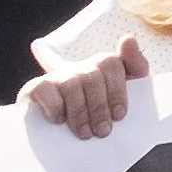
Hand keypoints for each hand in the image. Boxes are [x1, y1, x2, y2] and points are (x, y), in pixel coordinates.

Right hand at [26, 38, 149, 140]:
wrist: (57, 133)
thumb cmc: (96, 116)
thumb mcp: (120, 98)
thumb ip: (135, 68)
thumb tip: (128, 38)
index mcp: (103, 68)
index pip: (113, 64)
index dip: (118, 91)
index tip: (119, 115)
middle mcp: (80, 68)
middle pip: (92, 77)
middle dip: (99, 107)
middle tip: (102, 131)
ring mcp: (57, 76)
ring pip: (72, 85)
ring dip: (80, 112)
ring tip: (85, 133)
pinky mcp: (36, 88)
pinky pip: (46, 90)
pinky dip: (55, 107)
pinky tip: (59, 121)